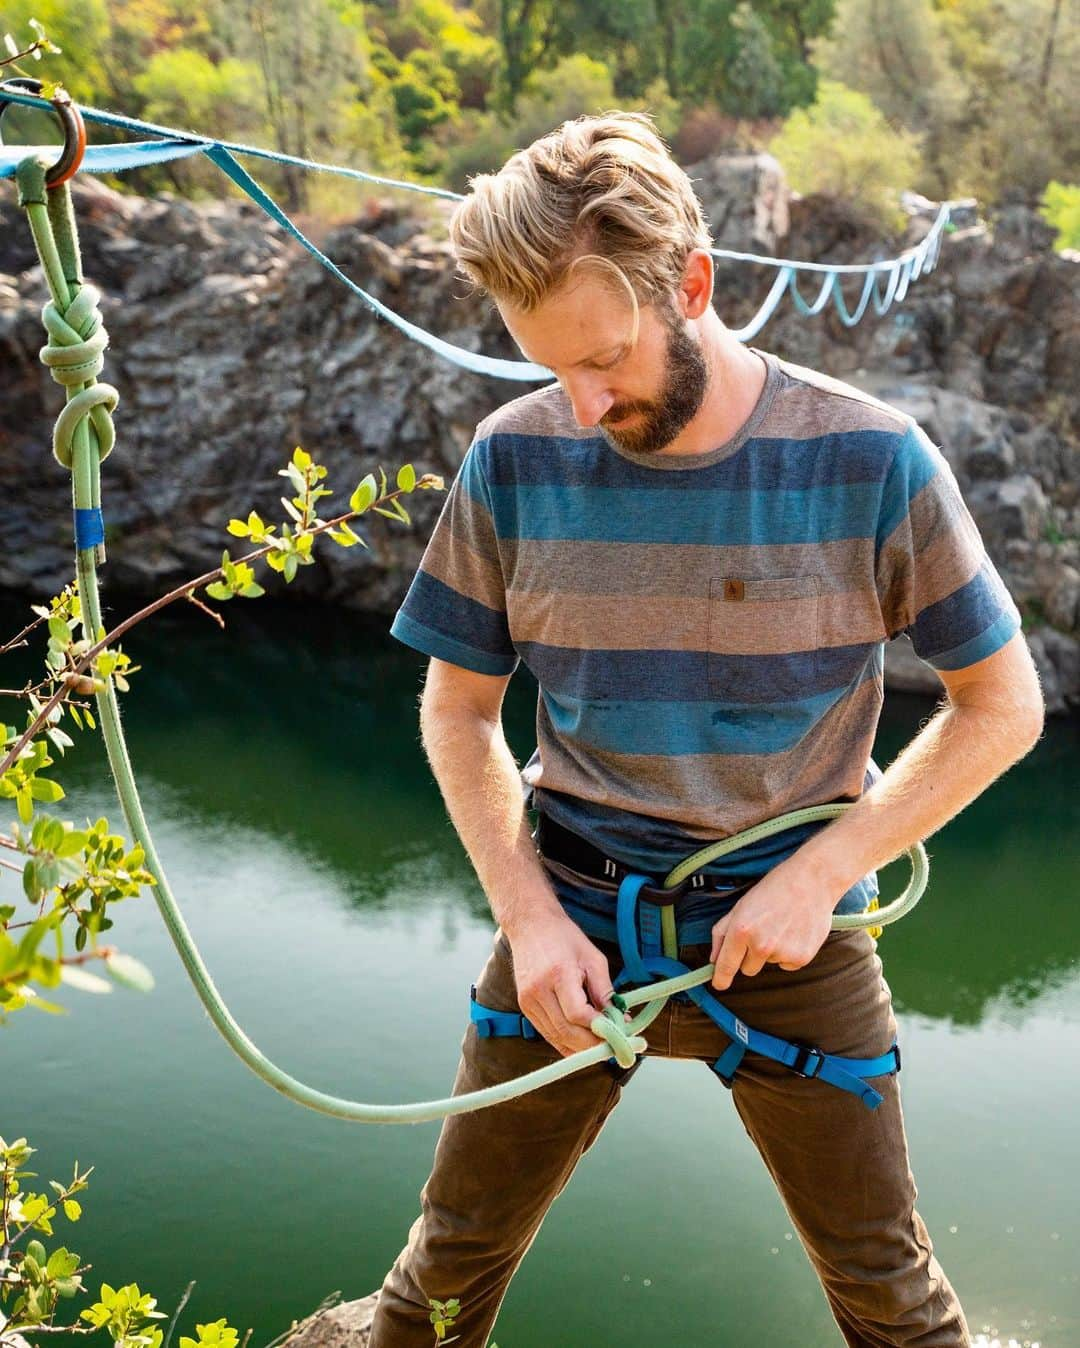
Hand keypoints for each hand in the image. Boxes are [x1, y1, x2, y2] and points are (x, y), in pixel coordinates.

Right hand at [508, 911, 617, 1056]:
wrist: (530, 925)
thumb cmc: (564, 938)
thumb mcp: (593, 958)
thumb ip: (605, 990)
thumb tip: (619, 1018)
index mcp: (558, 974)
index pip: (578, 1014)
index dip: (599, 1029)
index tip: (618, 1036)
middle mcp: (539, 990)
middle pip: (566, 1031)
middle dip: (592, 1046)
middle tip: (614, 1049)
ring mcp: (528, 1000)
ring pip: (556, 1036)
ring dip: (579, 1049)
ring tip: (601, 1049)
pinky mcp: (524, 1006)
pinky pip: (547, 1032)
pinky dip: (565, 1043)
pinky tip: (581, 1046)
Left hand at [709, 863, 836, 991]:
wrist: (811, 880)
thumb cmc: (775, 889)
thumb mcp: (740, 905)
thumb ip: (722, 932)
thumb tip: (714, 958)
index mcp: (741, 931)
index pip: (726, 966)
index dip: (720, 978)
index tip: (719, 984)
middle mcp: (761, 945)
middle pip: (747, 969)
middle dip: (750, 956)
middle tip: (762, 932)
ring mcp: (782, 953)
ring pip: (768, 964)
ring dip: (771, 952)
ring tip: (781, 926)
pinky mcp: (802, 957)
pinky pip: (787, 965)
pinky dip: (789, 953)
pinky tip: (794, 932)